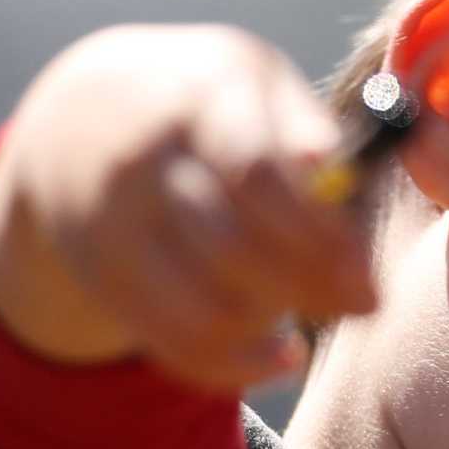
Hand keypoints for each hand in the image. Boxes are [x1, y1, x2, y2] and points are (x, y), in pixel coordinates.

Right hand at [0, 24, 377, 391]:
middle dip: (312, 287)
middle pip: (233, 249)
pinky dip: (237, 366)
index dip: (321, 234)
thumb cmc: (206, 106)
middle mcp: (144, 160)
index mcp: (196, 98)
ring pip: (204, 308)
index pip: (258, 175)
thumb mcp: (251, 82)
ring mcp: (112, 223)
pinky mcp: (100, 277)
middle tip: (366, 303)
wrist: (80, 119)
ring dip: (275, 327)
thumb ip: (299, 123)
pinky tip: (284, 356)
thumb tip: (332, 166)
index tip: (368, 270)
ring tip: (318, 322)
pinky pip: (174, 344)